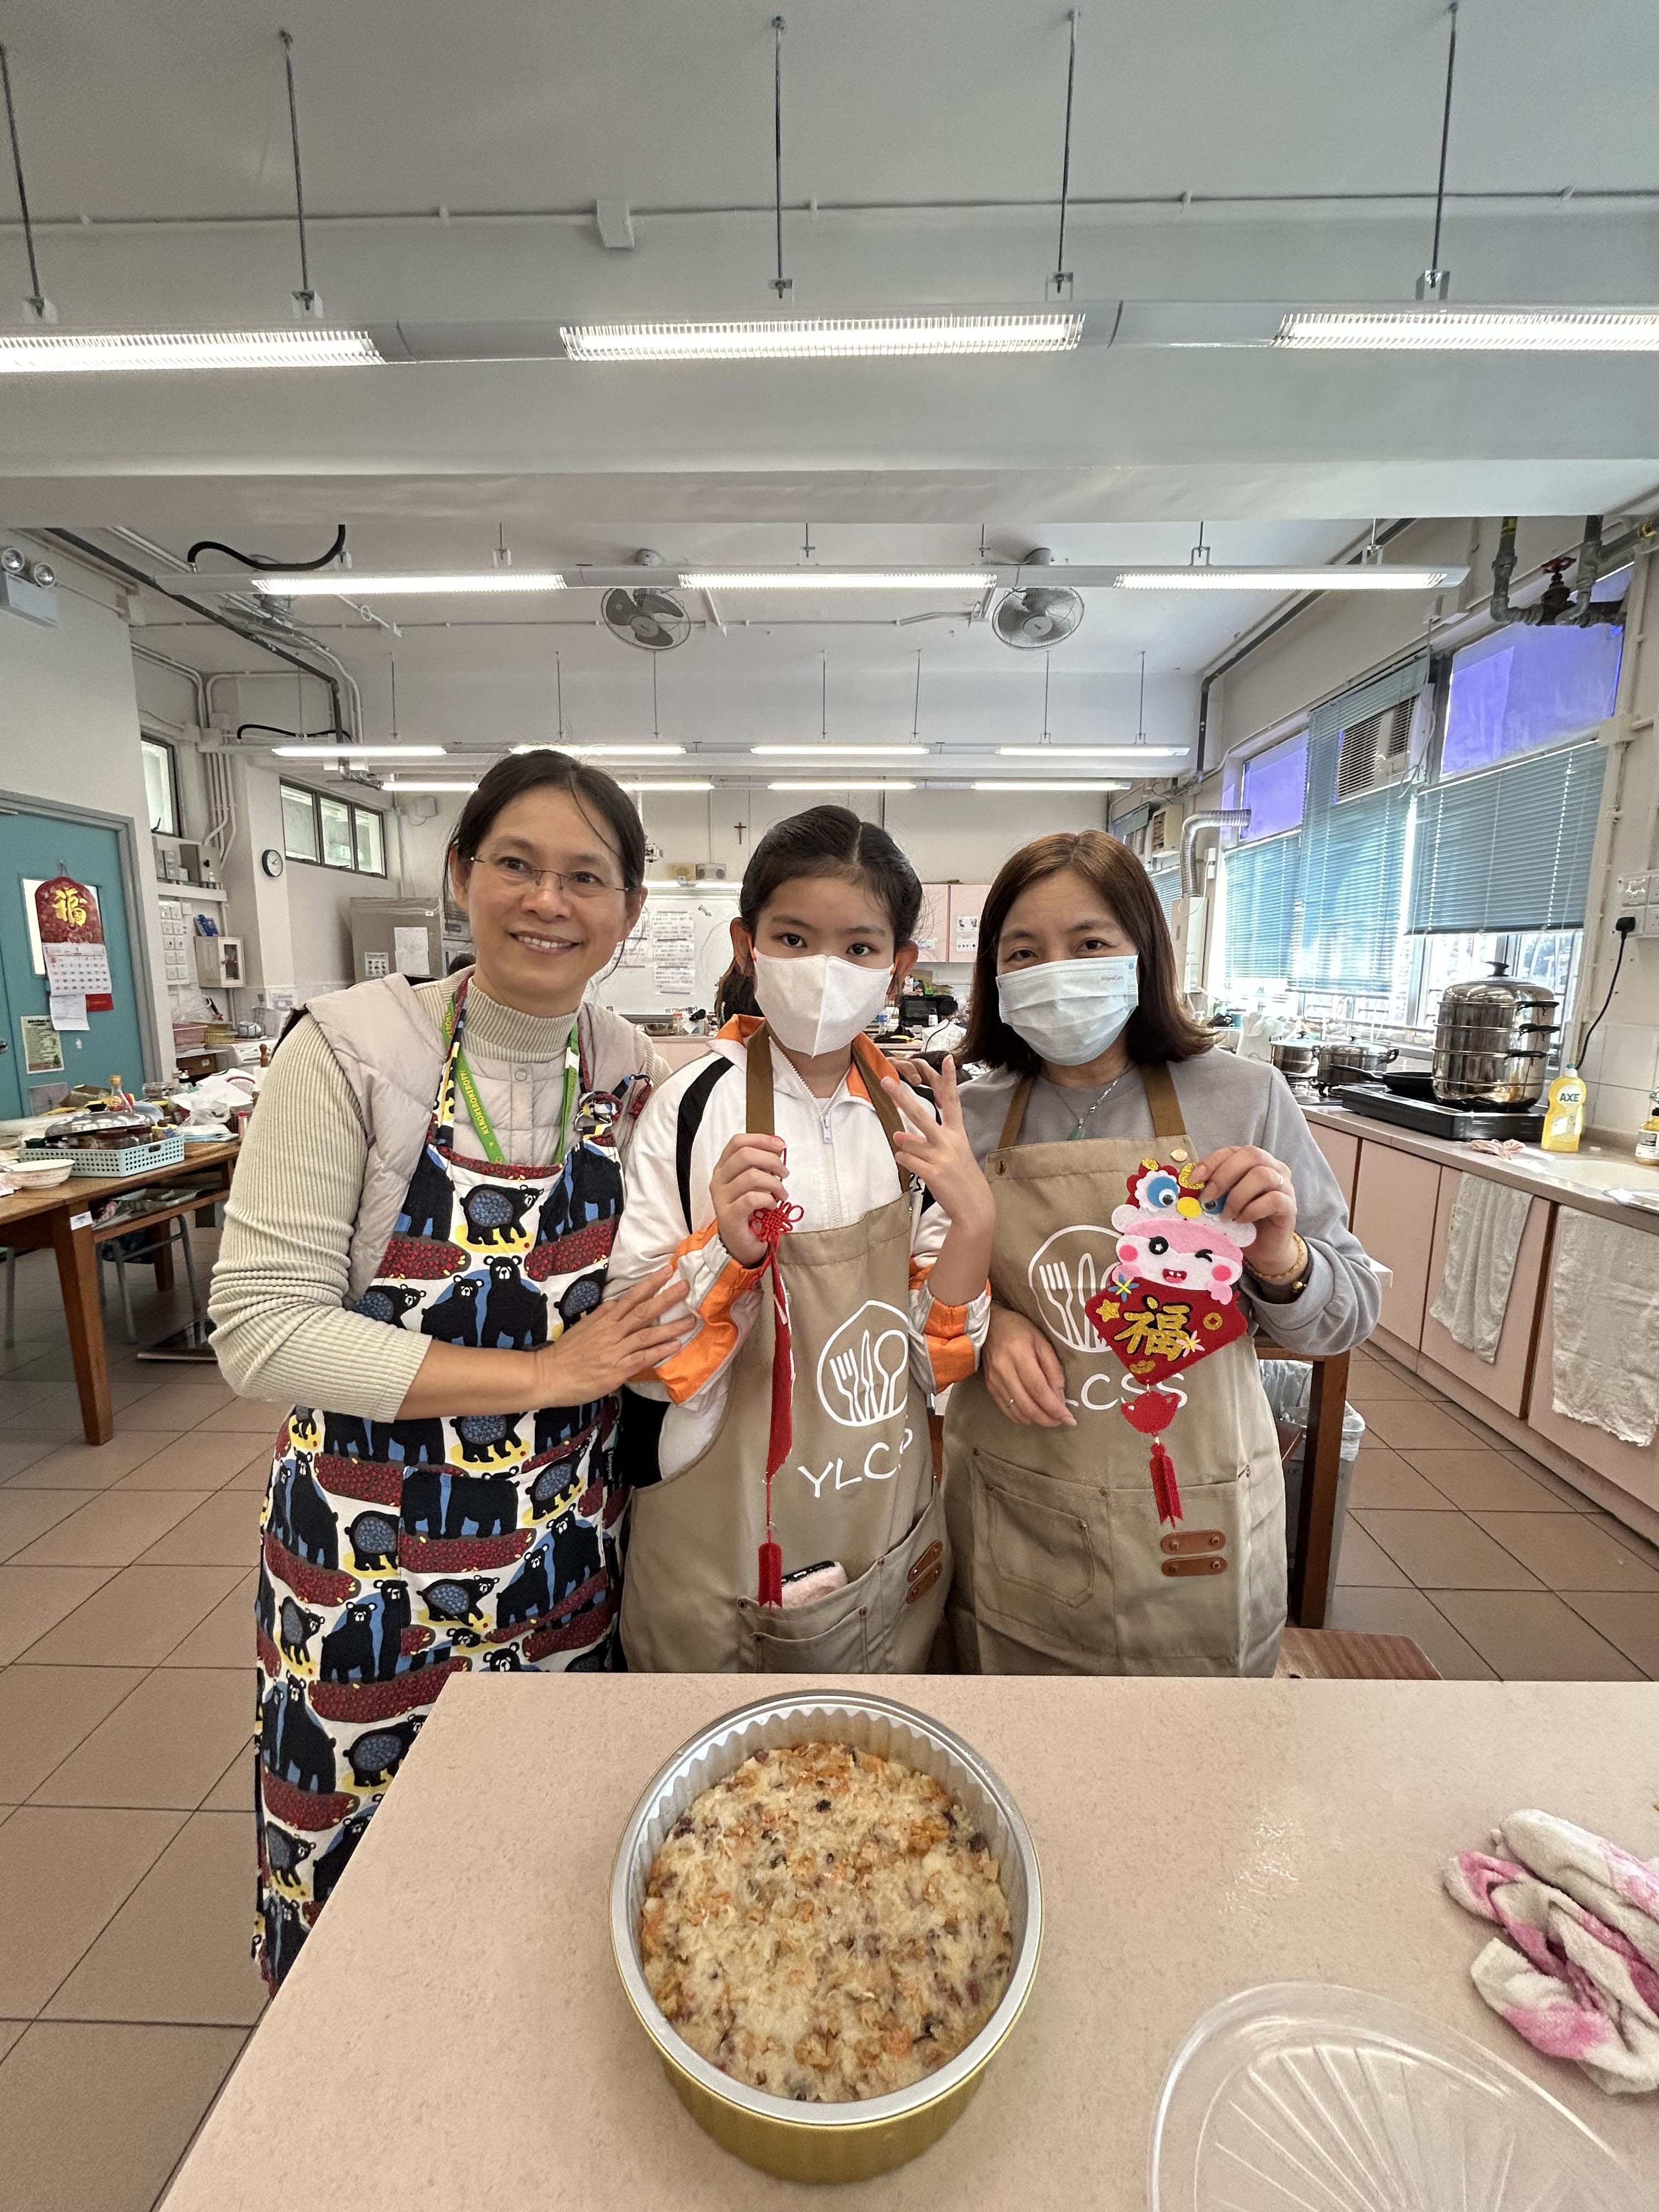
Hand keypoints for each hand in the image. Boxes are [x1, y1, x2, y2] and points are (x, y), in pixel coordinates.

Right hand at [531, 1266, 692, 1404]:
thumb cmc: (566, 1353)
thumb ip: (601, 1316)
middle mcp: (611, 1331)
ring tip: (691, 1319)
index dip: (650, 1283)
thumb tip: (616, 1302)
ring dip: (671, 1326)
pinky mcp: (617, 1370)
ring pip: (647, 1334)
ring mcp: (615, 1350)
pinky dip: (659, 1351)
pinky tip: (676, 1345)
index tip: (667, 1270)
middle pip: (643, 1310)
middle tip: (686, 1286)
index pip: (631, 1297)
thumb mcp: (583, 1327)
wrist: (548, 1375)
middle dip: (666, 1297)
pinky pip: (642, 1358)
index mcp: (604, 1319)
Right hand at [710, 1132, 787, 1267]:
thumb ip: (762, 1165)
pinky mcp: (729, 1215)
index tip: (781, 1145)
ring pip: (751, 1176)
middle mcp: (719, 1180)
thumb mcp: (756, 1183)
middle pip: (745, 1155)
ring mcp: (721, 1198)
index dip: (761, 1139)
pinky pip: (752, 1199)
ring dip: (774, 1184)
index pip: (737, 1142)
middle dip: (772, 1161)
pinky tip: (772, 1205)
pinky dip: (768, 1200)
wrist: (740, 1243)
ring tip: (782, 1194)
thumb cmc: (750, 1210)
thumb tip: (778, 1147)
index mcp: (724, 1167)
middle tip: (785, 1173)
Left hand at [881, 1059, 992, 1230]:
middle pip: (920, 1113)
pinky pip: (906, 1160)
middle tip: (885, 1081)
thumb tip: (898, 1136)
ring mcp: (941, 1156)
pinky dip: (906, 1162)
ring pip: (908, 1142)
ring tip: (920, 1158)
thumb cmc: (961, 1177)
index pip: (952, 1101)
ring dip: (907, 1148)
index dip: (949, 1080)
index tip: (948, 1059)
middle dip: (901, 1096)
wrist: (974, 1207)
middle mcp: (949, 1141)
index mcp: (957, 1133)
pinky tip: (919, 1169)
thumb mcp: (951, 1154)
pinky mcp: (932, 1172)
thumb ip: (925, 1142)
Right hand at [983, 1302, 1074, 1427]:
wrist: (990, 1324)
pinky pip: (1006, 1409)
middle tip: (1061, 1421)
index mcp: (1020, 1355)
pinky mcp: (989, 1386)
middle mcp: (1004, 1370)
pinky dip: (1021, 1417)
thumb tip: (1061, 1398)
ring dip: (1035, 1420)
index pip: (1039, 1390)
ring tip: (1050, 1419)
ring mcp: (994, 1381)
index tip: (1069, 1418)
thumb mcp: (1042, 1342)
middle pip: (1027, 1405)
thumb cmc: (1020, 1330)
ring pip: (1016, 1411)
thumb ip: (1053, 1369)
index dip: (1054, 1408)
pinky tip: (1032, 1416)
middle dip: (1047, 1419)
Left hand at [1192, 1145, 1298, 1275]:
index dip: (1211, 1162)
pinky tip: (1241, 1221)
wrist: (1262, 1249)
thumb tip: (1188, 1185)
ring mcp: (1284, 1186)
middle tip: (1207, 1198)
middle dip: (1224, 1175)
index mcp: (1252, 1162)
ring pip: (1263, 1175)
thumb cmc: (1239, 1221)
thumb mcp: (1220, 1202)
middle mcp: (1272, 1167)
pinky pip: (1274, 1199)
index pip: (1232, 1151)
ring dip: (1237, 1196)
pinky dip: (1252, 1210)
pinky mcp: (1290, 1207)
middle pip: (1251, 1155)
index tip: (1193, 1180)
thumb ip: (1210, 1189)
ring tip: (1225, 1215)